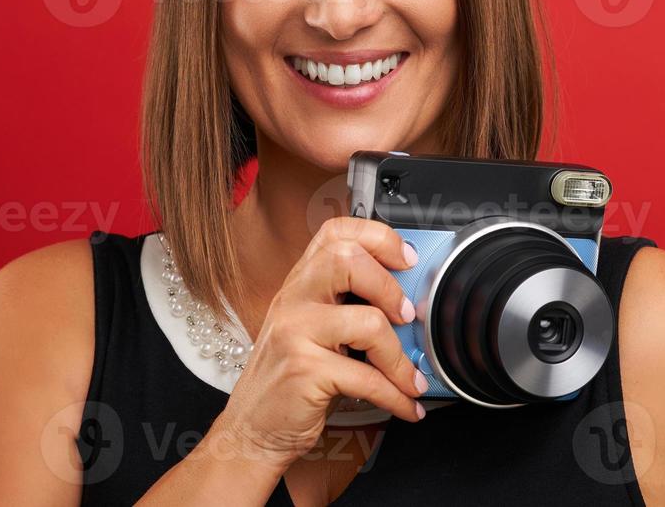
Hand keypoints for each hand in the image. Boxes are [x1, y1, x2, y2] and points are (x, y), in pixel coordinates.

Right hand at [209, 216, 428, 471]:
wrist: (252, 430)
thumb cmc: (291, 381)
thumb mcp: (316, 332)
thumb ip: (349, 308)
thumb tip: (411, 305)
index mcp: (300, 283)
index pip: (336, 234)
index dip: (379, 238)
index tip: (406, 259)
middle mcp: (294, 299)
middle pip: (347, 259)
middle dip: (390, 286)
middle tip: (407, 315)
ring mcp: (295, 332)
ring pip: (368, 321)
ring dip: (401, 358)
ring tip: (411, 378)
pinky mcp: (304, 370)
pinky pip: (367, 378)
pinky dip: (396, 395)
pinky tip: (405, 404)